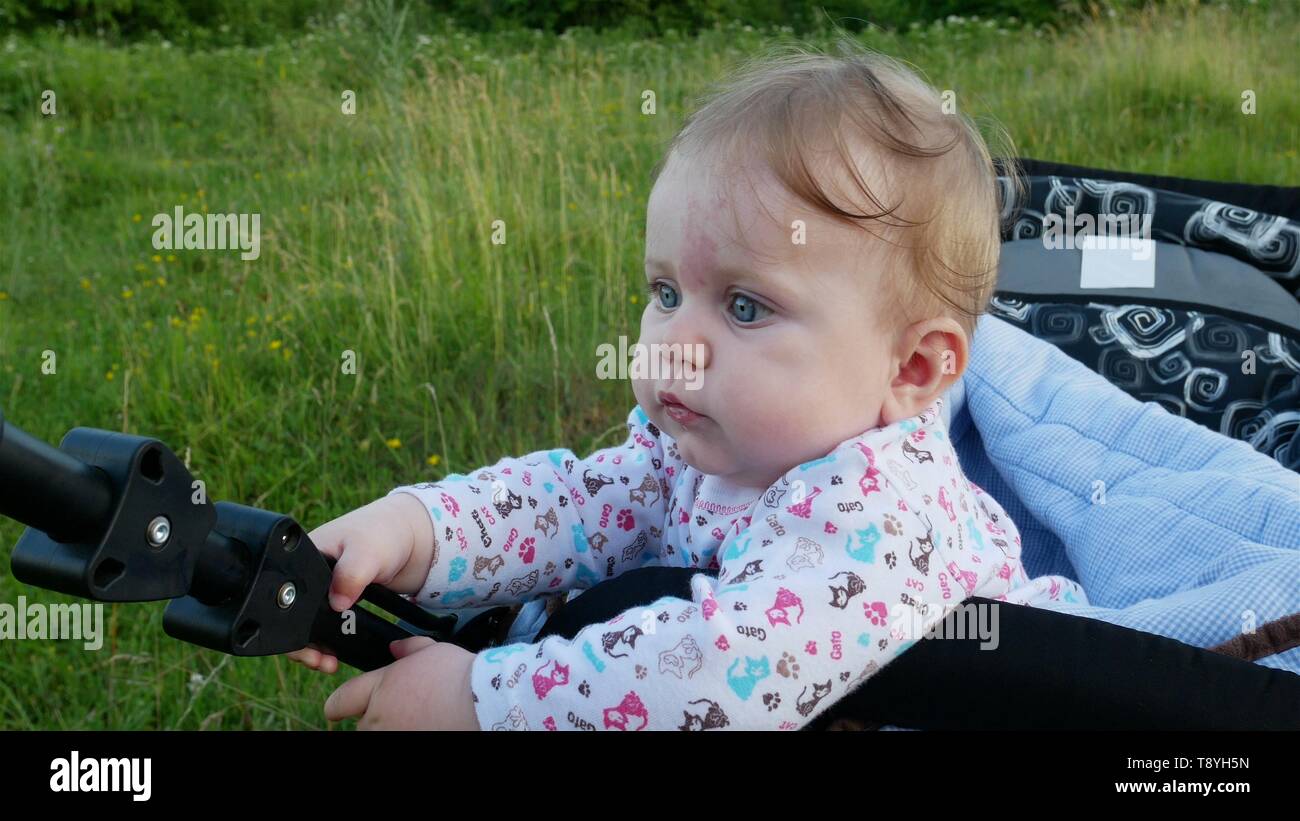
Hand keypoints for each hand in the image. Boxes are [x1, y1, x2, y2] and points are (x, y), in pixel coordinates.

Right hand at [287, 493, 434, 672]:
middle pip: (294, 615)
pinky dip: (332, 639)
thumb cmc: (385, 533)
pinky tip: (339, 653)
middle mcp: (310, 575)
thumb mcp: (366, 550)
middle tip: (319, 660)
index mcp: (304, 556)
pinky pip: (330, 624)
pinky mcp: (342, 599)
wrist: (412, 539)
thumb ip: (351, 574)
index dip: (289, 624)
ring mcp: (326, 589)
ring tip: (328, 663)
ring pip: (311, 624)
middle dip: (303, 643)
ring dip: (316, 645)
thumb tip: (336, 603)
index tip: (306, 646)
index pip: (283, 596)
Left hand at [324, 637, 478, 729]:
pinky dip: (406, 732)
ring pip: (375, 733)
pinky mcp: (406, 744)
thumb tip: (395, 646)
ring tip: (414, 717)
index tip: (341, 707)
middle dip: (373, 715)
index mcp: (378, 689)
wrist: (482, 701)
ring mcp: (392, 736)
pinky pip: (398, 739)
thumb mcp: (431, 650)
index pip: (338, 702)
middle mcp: (377, 718)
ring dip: (387, 727)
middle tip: (399, 707)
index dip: (339, 704)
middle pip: (359, 723)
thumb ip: (407, 648)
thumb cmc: (458, 675)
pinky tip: (425, 724)